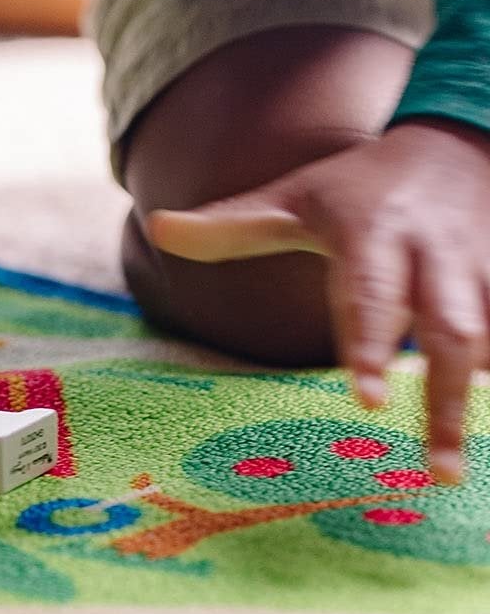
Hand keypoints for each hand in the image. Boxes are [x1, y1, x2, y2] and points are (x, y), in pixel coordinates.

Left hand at [149, 120, 489, 483]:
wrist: (457, 142)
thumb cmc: (358, 186)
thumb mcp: (293, 197)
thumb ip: (230, 227)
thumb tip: (157, 228)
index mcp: (377, 236)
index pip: (373, 296)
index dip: (372, 346)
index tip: (367, 403)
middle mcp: (439, 257)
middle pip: (450, 332)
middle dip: (446, 400)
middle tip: (437, 470)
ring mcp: (485, 272)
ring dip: (479, 401)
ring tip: (453, 471)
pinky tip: (489, 428)